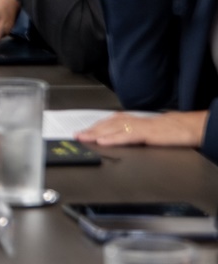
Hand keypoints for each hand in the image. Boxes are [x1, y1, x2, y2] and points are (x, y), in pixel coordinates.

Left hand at [76, 111, 207, 148]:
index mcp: (132, 121)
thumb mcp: (146, 133)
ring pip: (113, 129)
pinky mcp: (147, 134)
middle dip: (91, 130)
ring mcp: (139, 127)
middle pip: (107, 125)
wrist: (188, 128)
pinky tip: (103, 142)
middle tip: (76, 135)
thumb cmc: (169, 132)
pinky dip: (113, 139)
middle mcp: (133, 121)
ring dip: (96, 133)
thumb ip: (132, 135)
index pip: (109, 123)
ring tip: (84, 138)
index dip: (94, 128)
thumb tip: (116, 141)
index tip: (81, 132)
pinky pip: (127, 136)